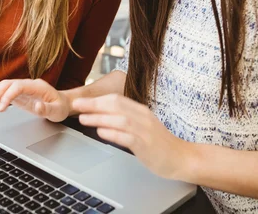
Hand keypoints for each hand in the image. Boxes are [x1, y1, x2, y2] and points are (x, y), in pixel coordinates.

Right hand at [0, 78, 71, 122]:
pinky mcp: (19, 94)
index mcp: (37, 86)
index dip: (7, 95)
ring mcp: (23, 88)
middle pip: (7, 83)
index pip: (17, 86)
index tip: (2, 108)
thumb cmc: (60, 107)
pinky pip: (5, 93)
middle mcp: (28, 84)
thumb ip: (47, 109)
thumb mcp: (57, 111)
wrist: (63, 103)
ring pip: (4, 87)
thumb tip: (37, 106)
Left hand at [73, 94, 189, 179]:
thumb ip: (125, 119)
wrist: (181, 158)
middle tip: (77, 106)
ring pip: (119, 119)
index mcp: (141, 110)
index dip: (97, 99)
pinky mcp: (147, 145)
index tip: (81, 101)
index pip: (116, 99)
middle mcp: (143, 117)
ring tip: (84, 119)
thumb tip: (102, 117)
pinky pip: (127, 137)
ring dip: (99, 118)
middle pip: (115, 105)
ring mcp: (145, 130)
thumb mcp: (141, 126)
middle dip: (94, 105)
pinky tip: (101, 133)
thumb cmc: (159, 144)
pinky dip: (113, 134)